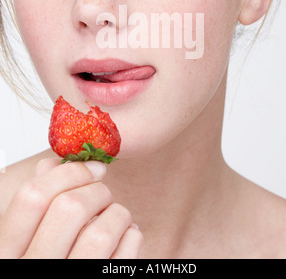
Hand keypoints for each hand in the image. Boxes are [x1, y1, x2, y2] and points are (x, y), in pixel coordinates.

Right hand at [0, 158, 143, 258]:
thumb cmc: (46, 259)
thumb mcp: (26, 236)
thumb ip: (39, 199)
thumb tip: (59, 161)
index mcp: (8, 251)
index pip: (33, 196)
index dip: (68, 172)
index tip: (93, 167)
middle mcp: (33, 269)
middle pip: (70, 208)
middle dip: (97, 191)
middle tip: (103, 195)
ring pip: (102, 233)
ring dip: (117, 214)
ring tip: (115, 217)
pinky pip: (127, 250)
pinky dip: (131, 234)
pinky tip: (123, 236)